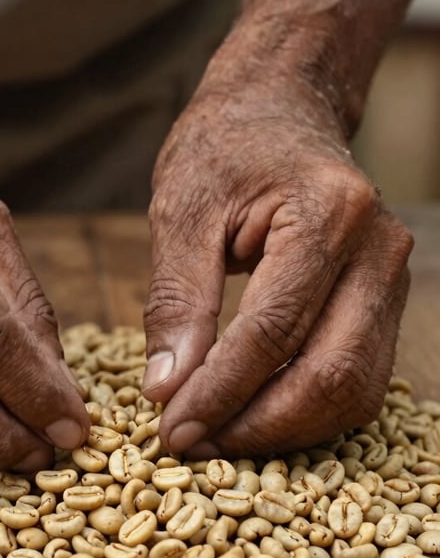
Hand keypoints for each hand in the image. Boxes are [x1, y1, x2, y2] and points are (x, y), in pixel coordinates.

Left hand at [142, 66, 412, 458]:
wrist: (279, 112)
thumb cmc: (225, 150)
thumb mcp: (181, 211)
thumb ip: (176, 302)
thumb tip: (165, 390)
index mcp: (327, 216)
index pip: (272, 333)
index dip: (219, 393)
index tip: (171, 430)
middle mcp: (378, 252)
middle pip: (329, 375)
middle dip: (256, 426)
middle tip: (192, 445)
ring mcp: (391, 280)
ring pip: (353, 390)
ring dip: (284, 430)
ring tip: (217, 439)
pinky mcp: (383, 304)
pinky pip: (356, 379)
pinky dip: (306, 412)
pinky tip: (253, 417)